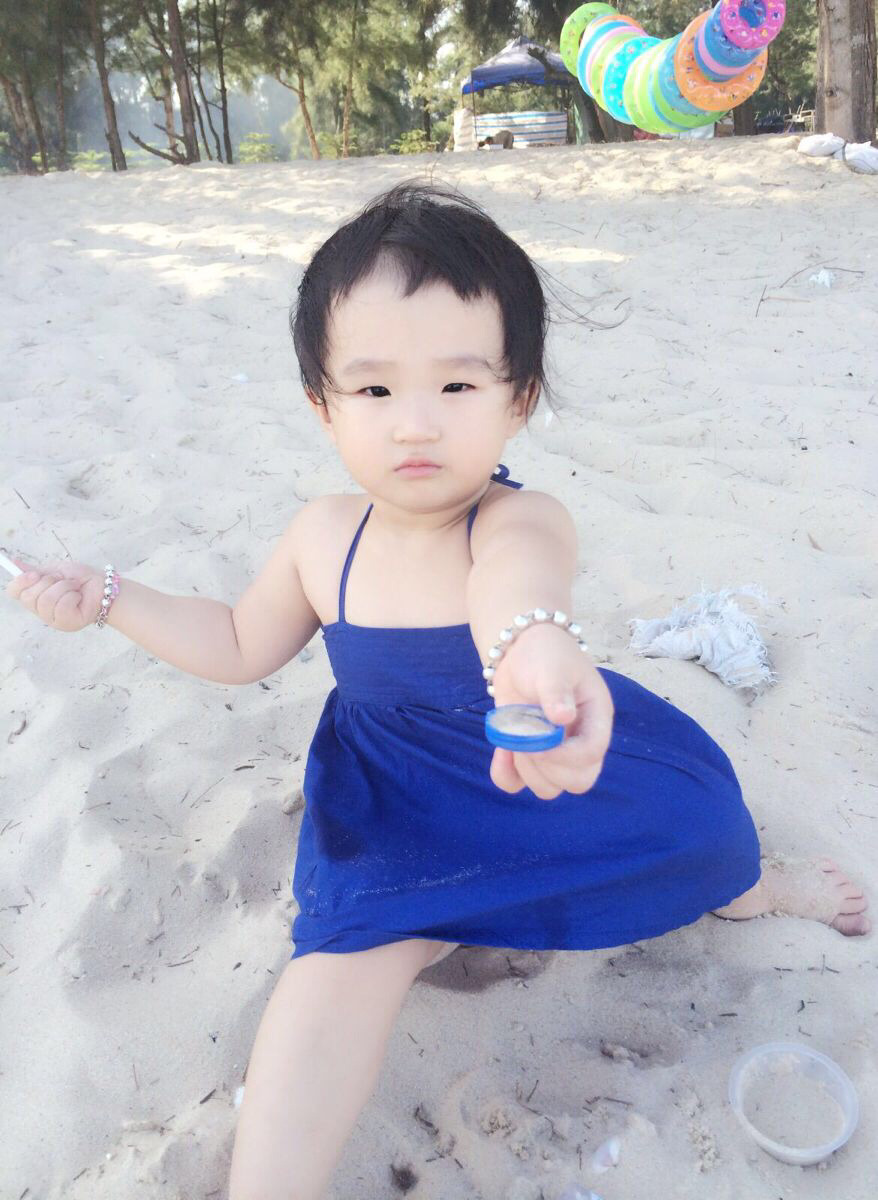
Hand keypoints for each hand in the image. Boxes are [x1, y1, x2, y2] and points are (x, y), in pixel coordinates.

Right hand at [4, 556, 106, 632]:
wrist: (105, 586)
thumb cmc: (82, 579)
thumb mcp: (57, 570)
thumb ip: (36, 571)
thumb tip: (15, 563)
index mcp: (36, 597)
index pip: (15, 592)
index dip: (20, 582)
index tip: (34, 574)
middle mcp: (42, 611)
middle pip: (29, 597)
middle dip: (48, 582)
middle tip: (63, 580)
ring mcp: (54, 620)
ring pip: (47, 600)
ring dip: (64, 587)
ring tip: (74, 587)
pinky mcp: (67, 624)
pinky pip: (62, 606)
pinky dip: (73, 595)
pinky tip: (79, 597)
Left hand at [488, 623, 613, 799]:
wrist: (520, 651)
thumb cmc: (545, 654)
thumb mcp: (552, 665)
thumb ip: (556, 690)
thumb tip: (563, 717)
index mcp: (595, 718)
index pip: (592, 753)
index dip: (567, 756)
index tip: (542, 741)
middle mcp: (579, 740)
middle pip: (578, 781)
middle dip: (549, 768)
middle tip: (528, 739)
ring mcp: (554, 752)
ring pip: (550, 788)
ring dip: (527, 770)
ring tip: (514, 738)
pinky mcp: (527, 756)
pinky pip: (518, 785)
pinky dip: (506, 776)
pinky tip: (501, 752)